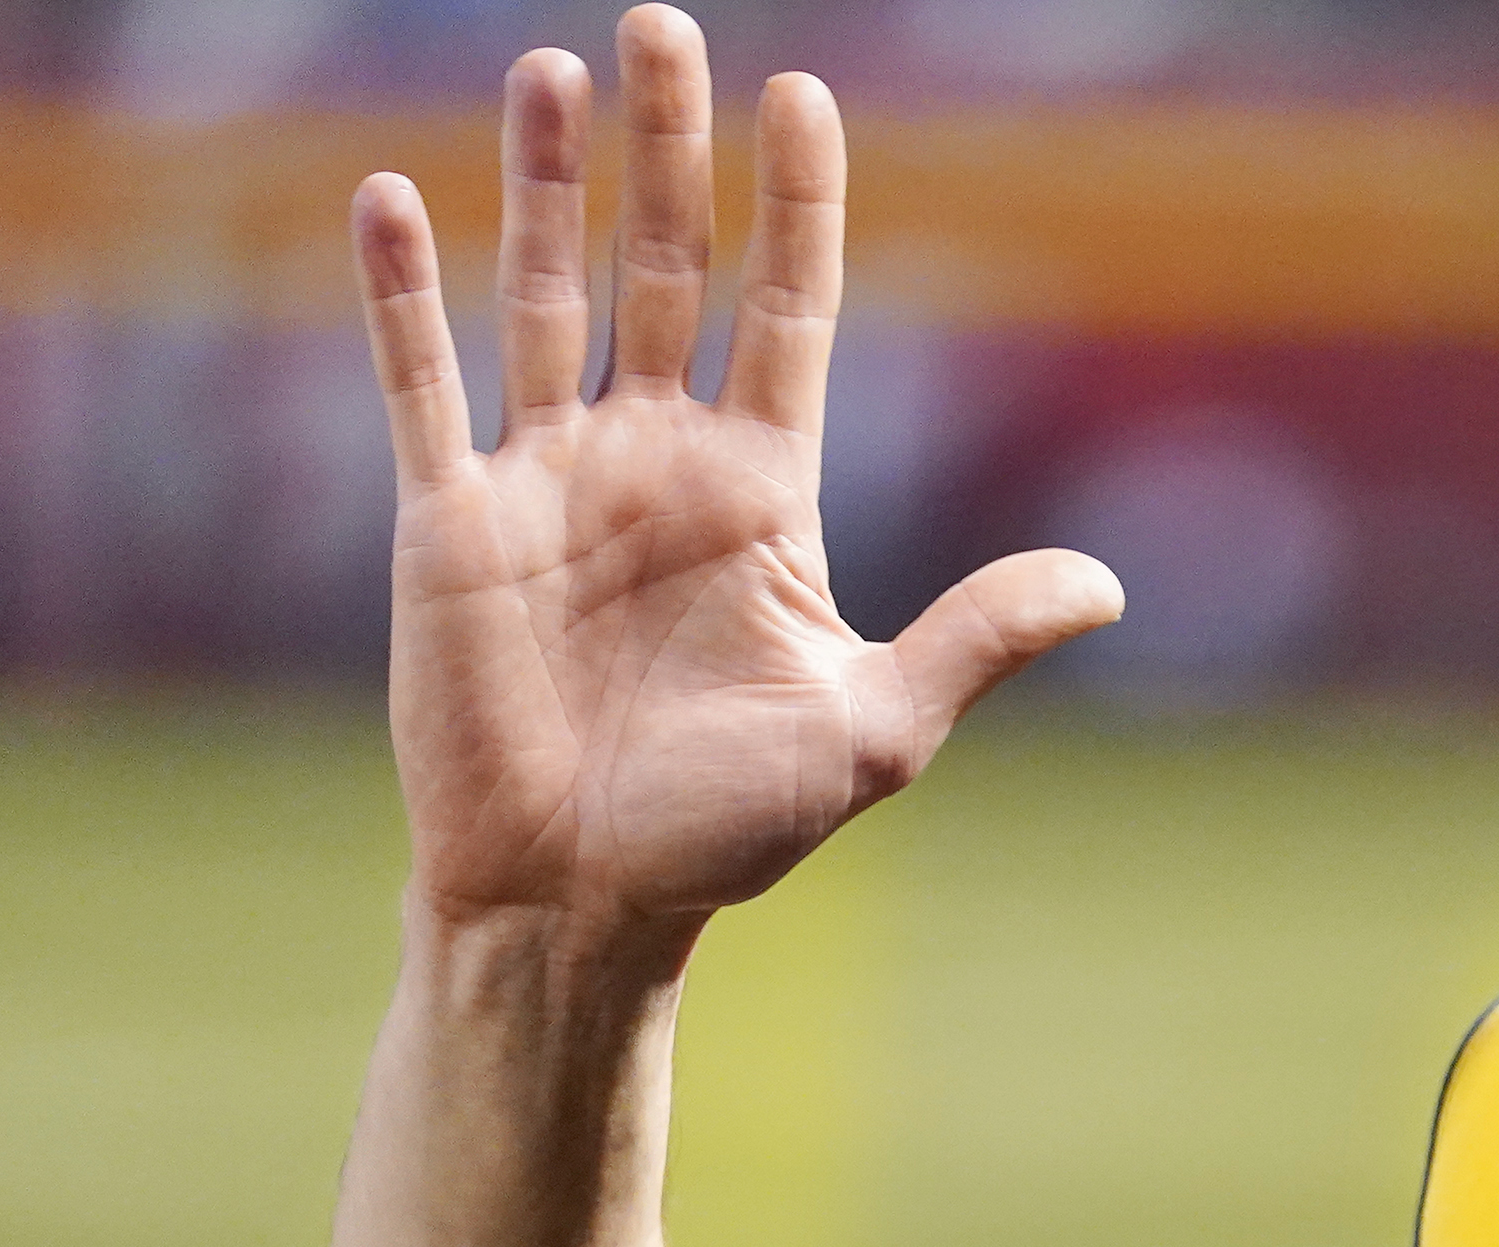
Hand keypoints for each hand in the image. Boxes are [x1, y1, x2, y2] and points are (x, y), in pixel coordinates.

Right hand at [351, 9, 1121, 929]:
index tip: (804, 95)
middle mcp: (652, 462)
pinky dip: (402, 295)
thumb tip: (1109, 585)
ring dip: (543, 184)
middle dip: (665, 149)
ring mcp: (547, 481)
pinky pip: (420, 385)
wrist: (582, 905)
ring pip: (544, 295)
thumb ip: (978, 637)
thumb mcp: (877, 728)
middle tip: (663, 24)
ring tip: (552, 68)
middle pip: (664, 267)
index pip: (786, 307)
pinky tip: (389, 194)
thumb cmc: (727, 832)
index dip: (796, 203)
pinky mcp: (449, 523)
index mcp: (760, 492)